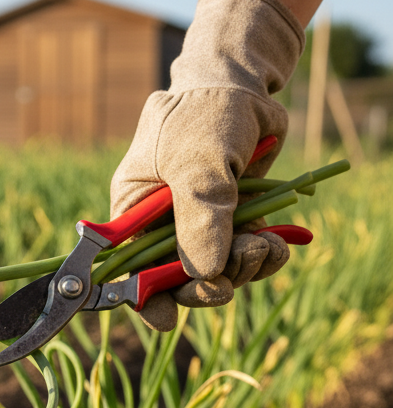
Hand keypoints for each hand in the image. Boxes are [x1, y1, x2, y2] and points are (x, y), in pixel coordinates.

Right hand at [110, 0, 303, 331]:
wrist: (244, 88)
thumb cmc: (203, 116)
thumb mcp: (197, 163)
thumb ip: (200, 218)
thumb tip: (205, 274)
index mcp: (132, 216)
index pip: (128, 270)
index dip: (144, 300)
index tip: (167, 320)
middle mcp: (161, 229)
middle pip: (174, 281)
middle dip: (204, 287)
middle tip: (228, 284)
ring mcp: (198, 228)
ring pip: (215, 273)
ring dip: (242, 269)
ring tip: (263, 247)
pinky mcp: (232, 225)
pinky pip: (245, 257)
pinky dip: (264, 257)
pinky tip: (278, 244)